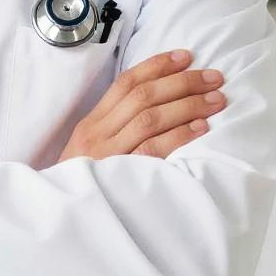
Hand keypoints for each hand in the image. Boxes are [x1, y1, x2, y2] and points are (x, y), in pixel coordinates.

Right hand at [0, 51, 225, 275]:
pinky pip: (154, 150)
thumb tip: (153, 105)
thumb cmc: (80, 185)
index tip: (185, 55)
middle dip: (182, 81)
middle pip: (143, 96)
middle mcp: (99, 134)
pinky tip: (201, 128)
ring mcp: (110, 155)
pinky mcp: (122, 177)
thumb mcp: (90, 150)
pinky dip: (180, 135)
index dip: (156, 65)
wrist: (59, 219)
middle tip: (213, 75)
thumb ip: (114, 128)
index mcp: (91, 123)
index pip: (125, 83)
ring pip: (151, 117)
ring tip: (216, 98)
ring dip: (188, 104)